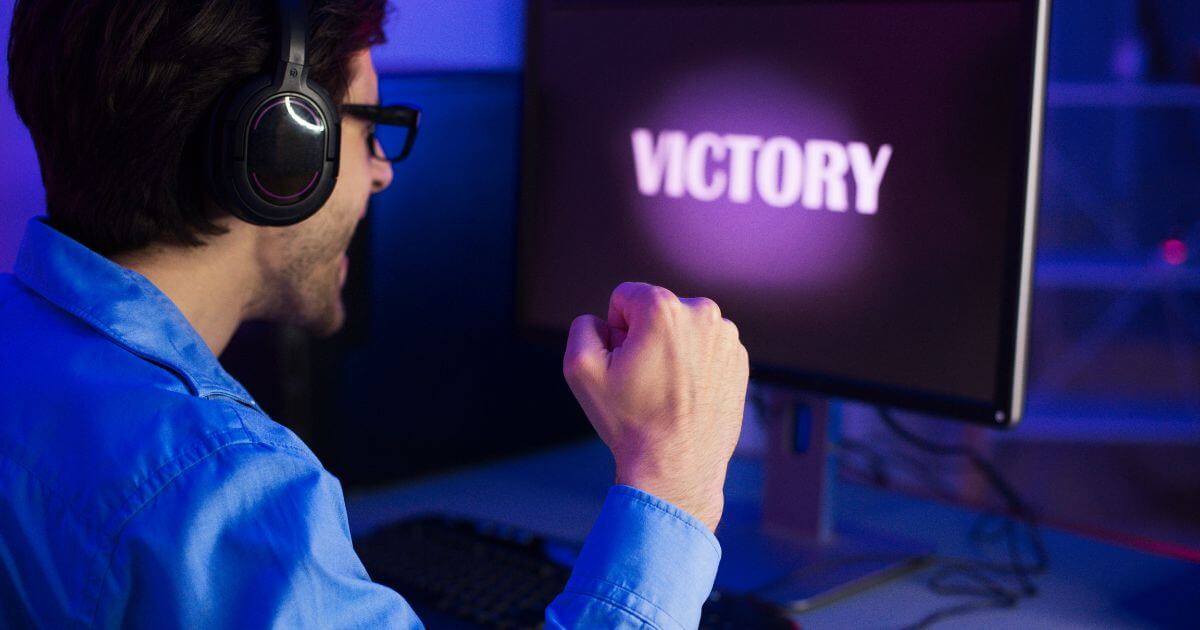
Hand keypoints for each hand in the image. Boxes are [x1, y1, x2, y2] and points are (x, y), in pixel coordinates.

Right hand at [563, 282, 748, 530]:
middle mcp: (703, 313)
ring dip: (671, 350)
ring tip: (667, 390)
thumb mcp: (581, 369)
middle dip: (645, 337)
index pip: (625, 296)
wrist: (677, 466)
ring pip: (682, 329)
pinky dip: (694, 365)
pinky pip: (705, 348)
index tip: (624, 363)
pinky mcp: (739, 360)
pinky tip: (687, 396)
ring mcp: (727, 338)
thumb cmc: (630, 421)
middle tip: (644, 380)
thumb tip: (605, 321)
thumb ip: (583, 326)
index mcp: (664, 309)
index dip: (615, 330)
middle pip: (656, 311)